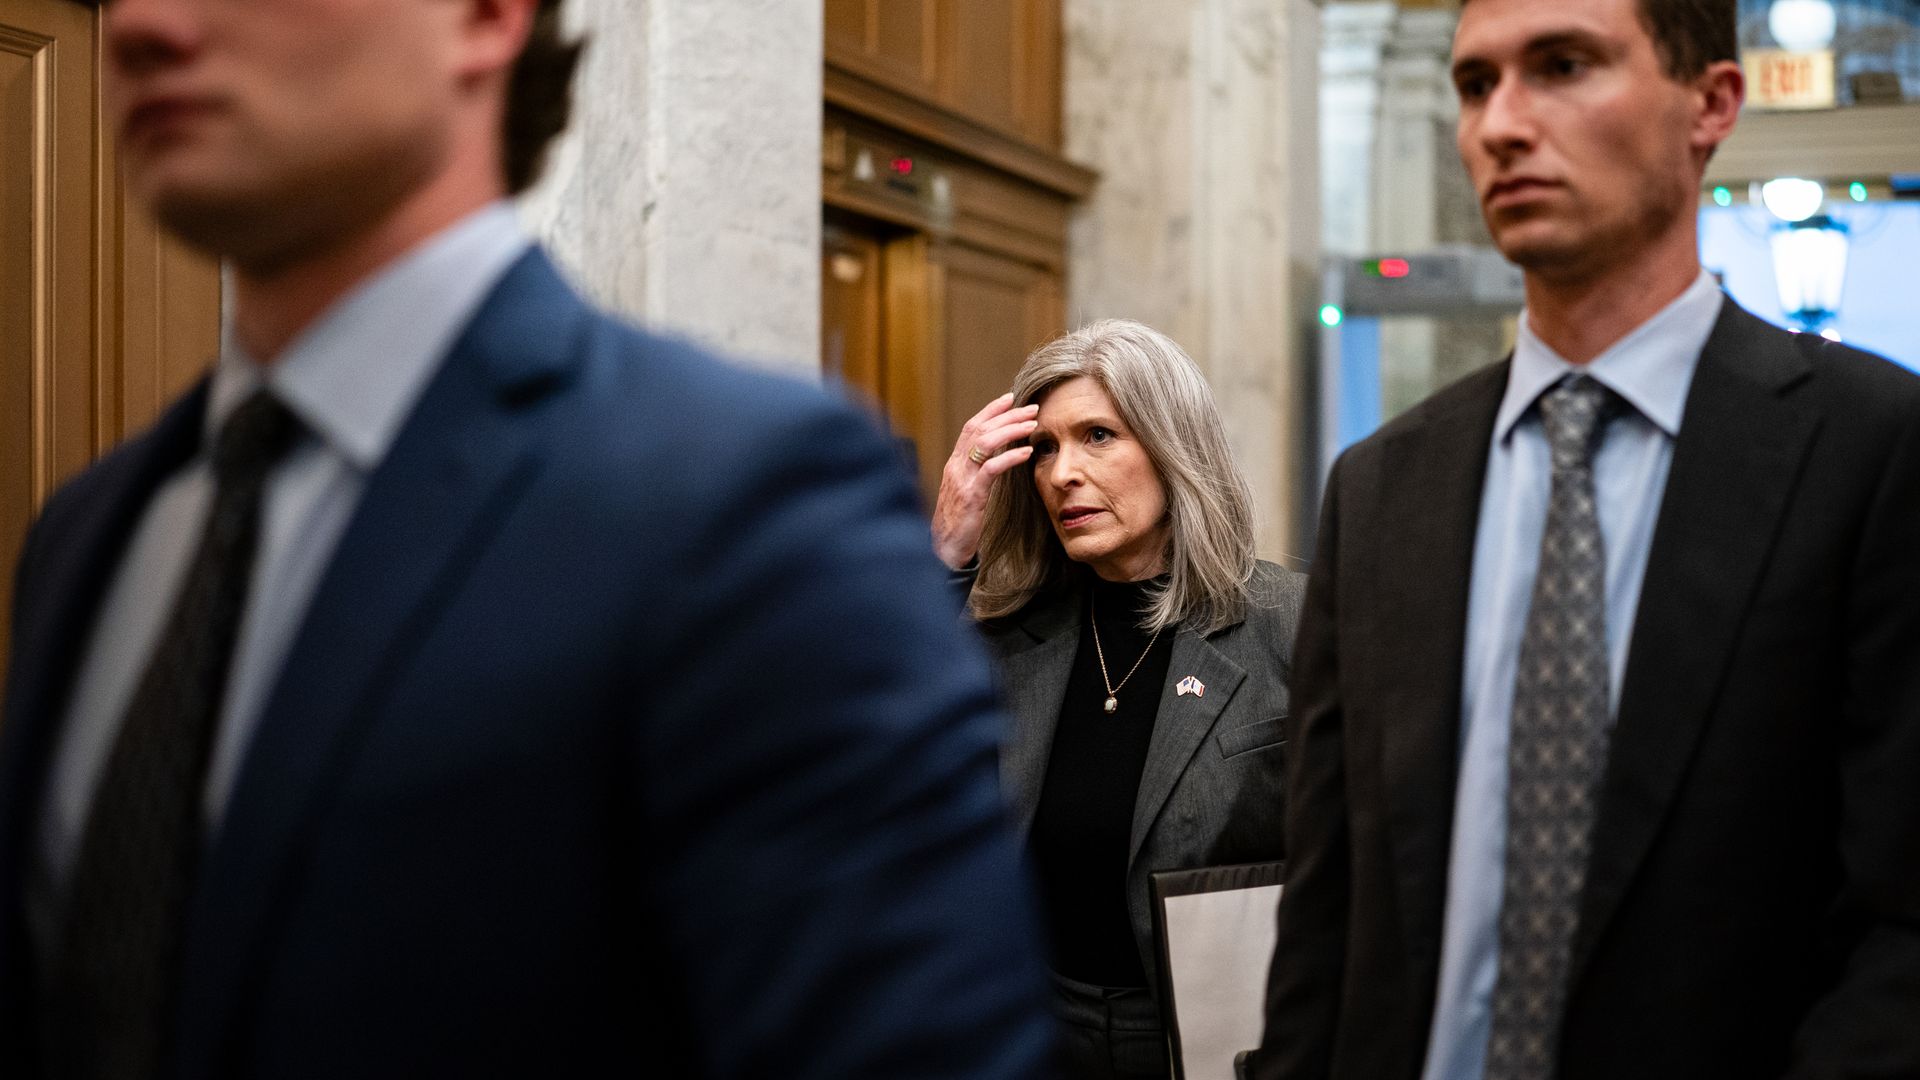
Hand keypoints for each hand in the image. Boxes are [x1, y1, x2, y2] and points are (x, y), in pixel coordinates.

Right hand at [933, 394, 1037, 569]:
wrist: (943, 550)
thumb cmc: (957, 523)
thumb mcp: (966, 492)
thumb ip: (976, 473)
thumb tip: (996, 459)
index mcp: (954, 464)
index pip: (971, 427)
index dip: (990, 411)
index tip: (1010, 399)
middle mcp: (955, 466)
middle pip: (979, 429)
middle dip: (1006, 415)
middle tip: (1030, 407)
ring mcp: (962, 480)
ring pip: (984, 443)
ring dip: (1010, 430)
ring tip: (1032, 425)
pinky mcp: (971, 496)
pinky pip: (991, 470)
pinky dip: (1010, 457)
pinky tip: (1026, 453)